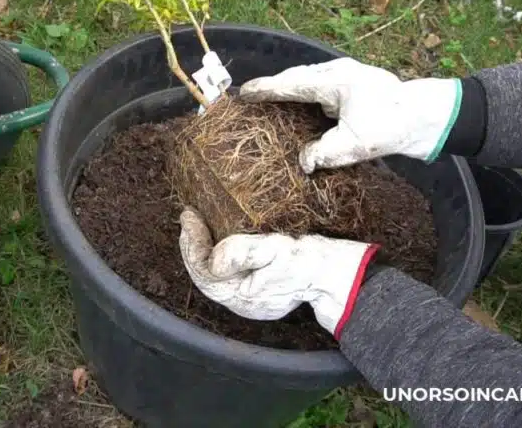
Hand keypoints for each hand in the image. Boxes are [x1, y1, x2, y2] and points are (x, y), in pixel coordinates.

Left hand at [178, 207, 377, 337]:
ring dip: (200, 253)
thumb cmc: (308, 261)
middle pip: (204, 277)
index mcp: (242, 296)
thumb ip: (243, 253)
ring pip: (213, 279)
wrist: (335, 275)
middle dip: (191, 248)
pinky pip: (225, 277)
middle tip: (187, 220)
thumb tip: (213, 259)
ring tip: (193, 228)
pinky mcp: (257, 293)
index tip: (189, 216)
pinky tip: (213, 242)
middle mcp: (241, 304)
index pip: (204, 271)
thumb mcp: (277, 250)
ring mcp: (249, 302)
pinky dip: (213, 258)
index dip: (192, 244)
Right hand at [239, 58, 460, 171]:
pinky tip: (300, 106)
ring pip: (308, 79)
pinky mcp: (354, 84)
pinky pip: (320, 85)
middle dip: (274, 86)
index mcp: (334, 81)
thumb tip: (303, 163)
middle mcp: (337, 72)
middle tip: (251, 96)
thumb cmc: (391, 127)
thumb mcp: (355, 145)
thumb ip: (325, 153)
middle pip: (297, 77)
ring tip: (270, 100)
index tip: (244, 93)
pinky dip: (304, 93)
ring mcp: (346, 75)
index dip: (265, 89)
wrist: (426, 117)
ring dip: (289, 88)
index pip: (290, 84)